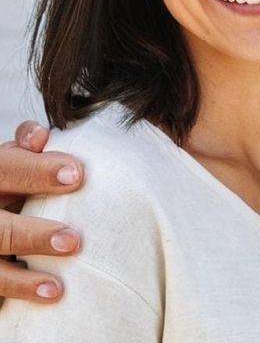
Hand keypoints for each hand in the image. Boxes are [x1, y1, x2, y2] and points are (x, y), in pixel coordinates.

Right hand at [0, 121, 82, 303]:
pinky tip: (43, 298)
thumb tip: (41, 135)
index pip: (6, 168)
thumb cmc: (4, 184)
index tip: (77, 175)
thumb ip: (24, 150)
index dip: (38, 171)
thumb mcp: (7, 162)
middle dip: (32, 235)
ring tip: (56, 287)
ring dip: (22, 280)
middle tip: (73, 241)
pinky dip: (15, 292)